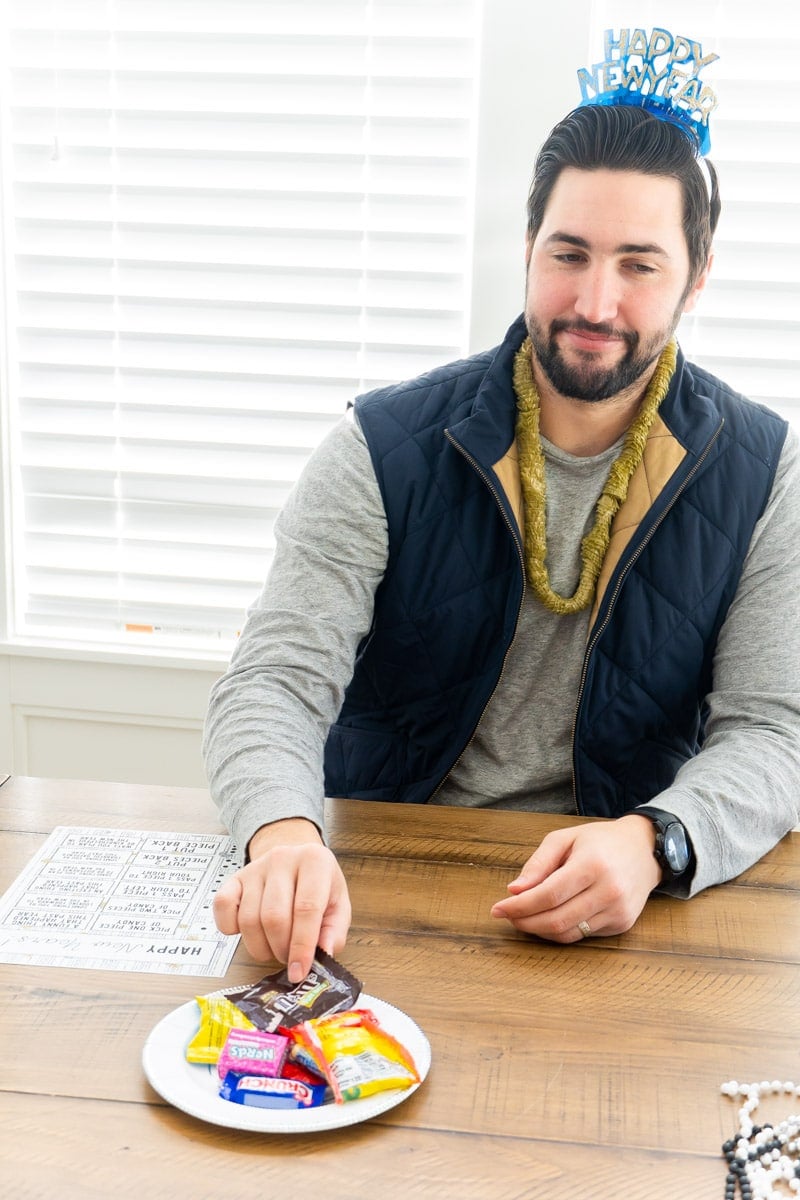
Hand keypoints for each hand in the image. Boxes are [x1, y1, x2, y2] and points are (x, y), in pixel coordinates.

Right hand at [213, 817, 351, 979]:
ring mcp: (256, 867)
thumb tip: (324, 953)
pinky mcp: (234, 878)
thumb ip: (334, 931)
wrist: (296, 861)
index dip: (302, 946)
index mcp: (315, 861)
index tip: (298, 972)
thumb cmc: (319, 886)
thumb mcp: (338, 904)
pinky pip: (222, 908)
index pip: (306, 908)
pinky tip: (250, 932)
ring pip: (249, 919)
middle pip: (274, 917)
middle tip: (289, 958)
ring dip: (261, 946)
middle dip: (281, 949)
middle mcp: (283, 859)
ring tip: (275, 947)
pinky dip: (231, 929)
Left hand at [490, 815, 660, 942]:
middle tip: (507, 916)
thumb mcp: (564, 838)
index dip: (520, 906)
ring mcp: (618, 910)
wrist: (643, 850)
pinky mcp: (623, 923)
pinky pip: (582, 935)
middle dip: (525, 922)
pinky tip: (549, 918)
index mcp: (592, 865)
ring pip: (568, 933)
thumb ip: (538, 863)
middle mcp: (609, 890)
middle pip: (556, 919)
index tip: (497, 908)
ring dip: (540, 930)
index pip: (548, 895)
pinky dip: (560, 930)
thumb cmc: (599, 841)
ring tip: (524, 918)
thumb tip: (514, 890)